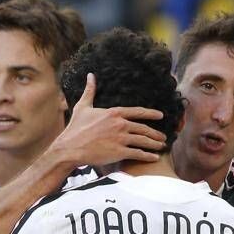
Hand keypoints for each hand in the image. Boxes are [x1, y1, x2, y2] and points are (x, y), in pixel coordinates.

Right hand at [50, 73, 165, 167]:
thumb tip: (90, 75)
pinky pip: (138, 154)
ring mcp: (121, 139)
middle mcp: (120, 124)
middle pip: (144, 128)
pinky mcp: (119, 152)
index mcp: (114, 113)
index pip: (138, 112)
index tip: (161, 115)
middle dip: (155, 133)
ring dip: (154, 144)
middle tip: (163, 137)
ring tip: (161, 147)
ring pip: (143, 141)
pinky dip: (148, 156)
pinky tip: (154, 157)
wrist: (70, 147)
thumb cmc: (75, 128)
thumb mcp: (82, 107)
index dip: (151, 113)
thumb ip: (90, 91)